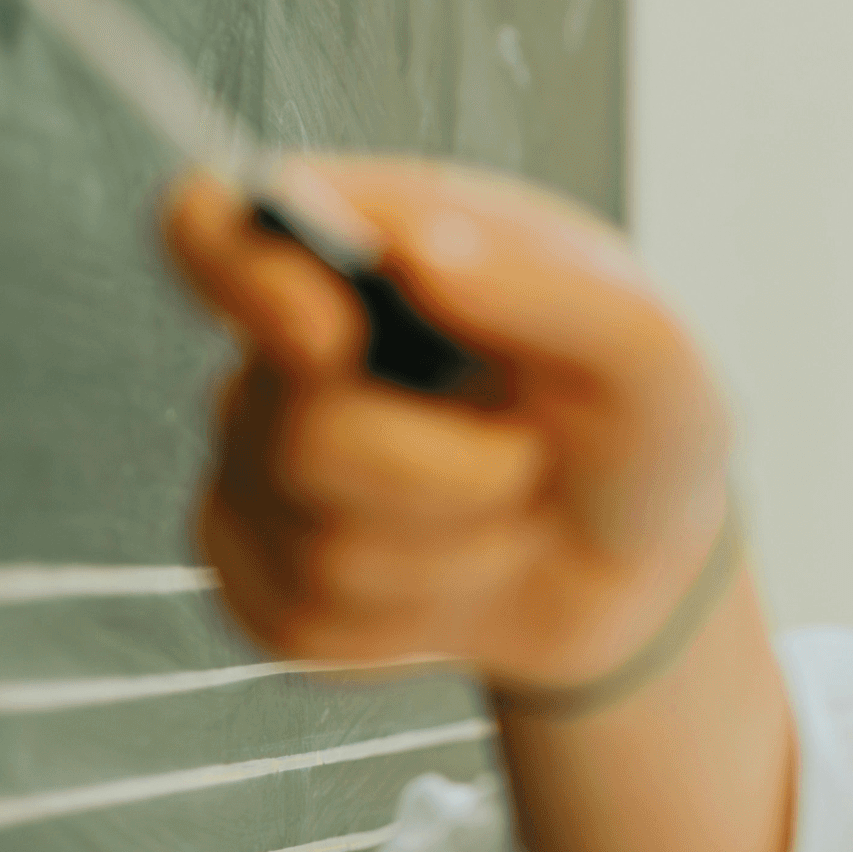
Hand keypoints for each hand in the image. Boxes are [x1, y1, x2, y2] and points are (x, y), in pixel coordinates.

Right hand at [168, 160, 734, 692]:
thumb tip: (415, 252)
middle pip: (293, 431)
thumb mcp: (646, 348)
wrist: (638, 567)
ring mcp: (258, 472)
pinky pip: (303, 628)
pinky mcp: (264, 583)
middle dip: (447, 474)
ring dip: (457, 554)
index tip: (329, 336)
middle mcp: (282, 357)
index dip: (234, 277)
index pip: (207, 223)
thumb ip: (544, 288)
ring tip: (508, 514)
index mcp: (355, 253)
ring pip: (318, 549)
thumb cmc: (635, 426)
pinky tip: (462, 576)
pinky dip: (414, 625)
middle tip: (529, 459)